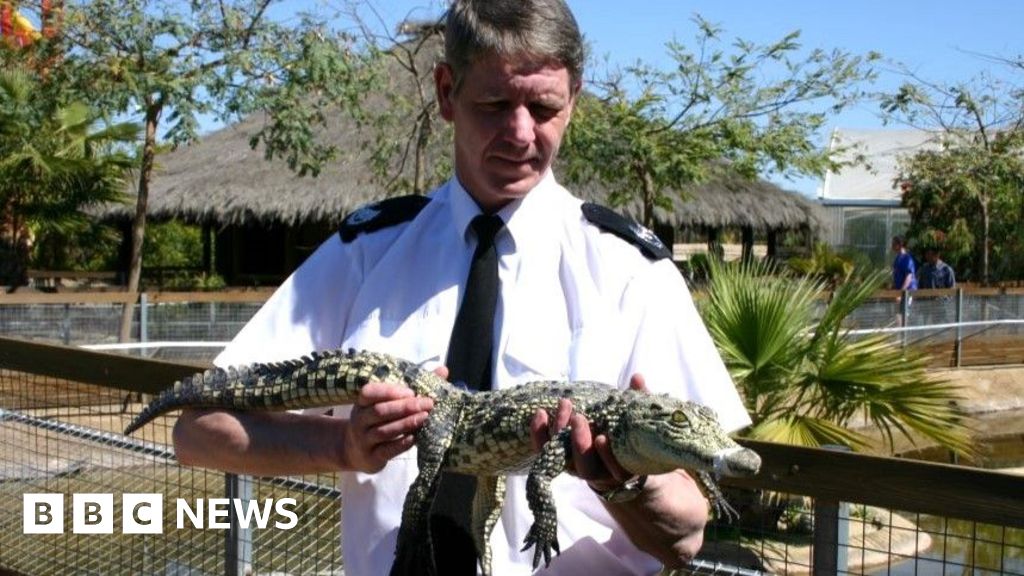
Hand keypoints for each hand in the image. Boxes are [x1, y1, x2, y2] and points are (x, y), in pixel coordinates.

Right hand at [343, 380, 433, 472]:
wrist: (356, 452)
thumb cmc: (380, 421)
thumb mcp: (389, 403)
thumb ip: (415, 388)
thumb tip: (443, 370)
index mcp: (363, 403)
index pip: (369, 393)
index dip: (389, 391)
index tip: (411, 391)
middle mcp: (359, 420)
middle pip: (380, 411)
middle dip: (405, 407)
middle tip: (427, 403)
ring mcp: (363, 440)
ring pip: (384, 431)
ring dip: (406, 424)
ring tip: (424, 418)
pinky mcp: (371, 457)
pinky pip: (386, 450)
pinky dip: (401, 444)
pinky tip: (415, 438)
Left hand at [530, 374, 647, 491]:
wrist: (607, 442)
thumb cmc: (626, 429)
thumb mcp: (634, 416)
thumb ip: (638, 400)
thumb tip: (637, 377)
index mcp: (621, 469)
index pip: (616, 471)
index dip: (608, 456)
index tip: (603, 438)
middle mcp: (598, 473)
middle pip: (585, 468)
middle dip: (579, 443)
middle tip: (578, 417)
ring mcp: (576, 467)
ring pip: (563, 459)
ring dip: (560, 432)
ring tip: (564, 404)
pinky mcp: (559, 457)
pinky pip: (545, 449)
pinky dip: (540, 433)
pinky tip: (540, 413)